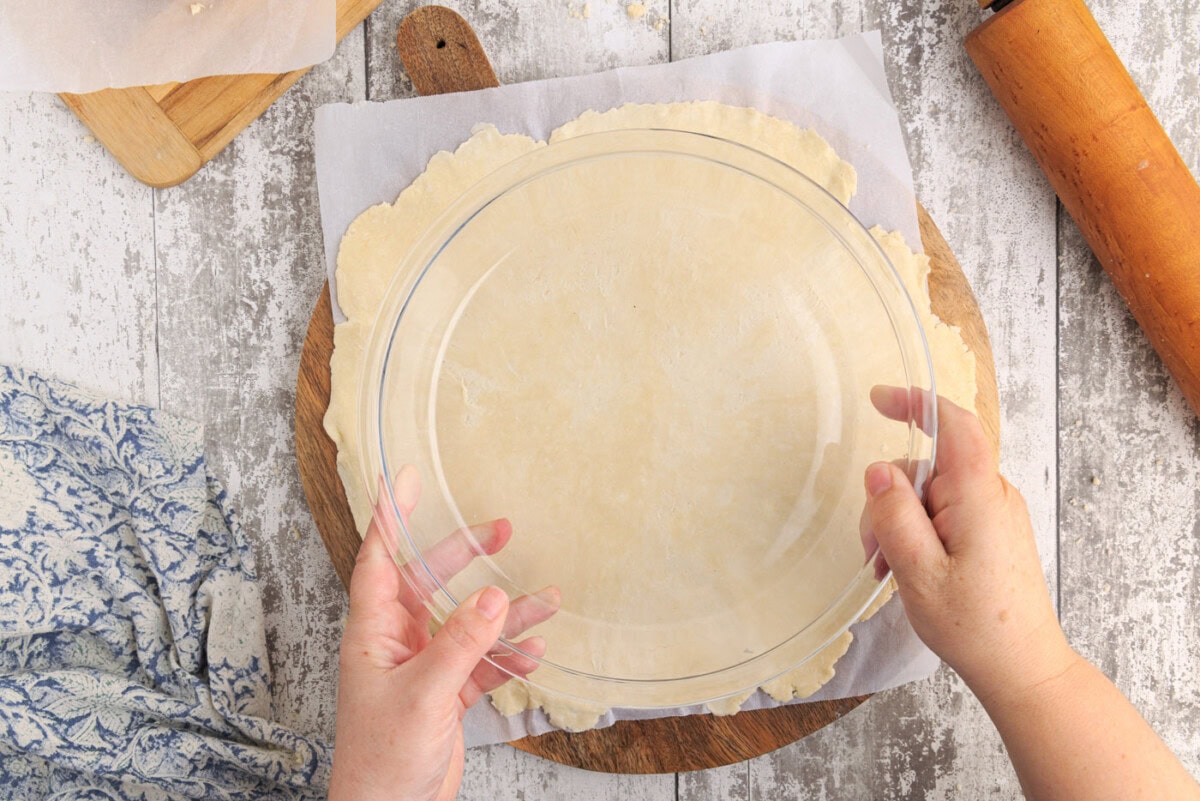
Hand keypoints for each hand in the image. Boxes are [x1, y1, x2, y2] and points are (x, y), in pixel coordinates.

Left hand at [329, 466, 559, 800]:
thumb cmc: (382, 761)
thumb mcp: (423, 695)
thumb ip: (460, 644)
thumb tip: (494, 597)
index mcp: (373, 633)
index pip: (379, 559)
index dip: (390, 517)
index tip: (406, 478)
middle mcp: (396, 643)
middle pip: (430, 581)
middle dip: (465, 555)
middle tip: (502, 529)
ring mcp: (423, 667)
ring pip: (467, 622)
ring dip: (504, 612)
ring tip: (545, 598)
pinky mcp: (446, 693)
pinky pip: (483, 661)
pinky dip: (508, 655)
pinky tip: (533, 651)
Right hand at [863, 387, 1076, 702]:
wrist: (1023, 668)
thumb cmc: (975, 626)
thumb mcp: (919, 572)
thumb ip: (895, 516)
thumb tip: (879, 470)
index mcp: (978, 497)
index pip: (955, 426)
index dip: (917, 402)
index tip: (878, 399)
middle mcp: (992, 496)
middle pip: (929, 467)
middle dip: (890, 499)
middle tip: (873, 550)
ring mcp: (994, 515)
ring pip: (931, 494)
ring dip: (900, 524)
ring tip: (890, 570)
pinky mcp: (991, 534)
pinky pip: (945, 514)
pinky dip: (919, 534)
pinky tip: (908, 570)